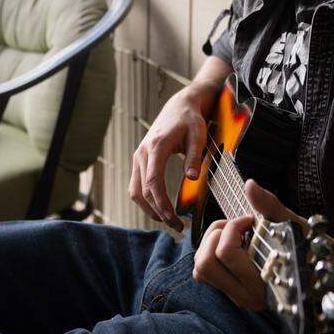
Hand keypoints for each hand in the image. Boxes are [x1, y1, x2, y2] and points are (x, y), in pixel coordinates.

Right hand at [129, 80, 217, 230]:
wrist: (179, 107)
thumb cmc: (191, 121)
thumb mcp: (198, 136)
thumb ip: (195, 157)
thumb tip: (192, 178)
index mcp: (156, 147)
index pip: (153, 182)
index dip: (161, 204)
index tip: (174, 219)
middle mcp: (142, 153)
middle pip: (142, 190)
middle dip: (158, 212)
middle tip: (177, 226)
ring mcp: (138, 157)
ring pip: (135, 190)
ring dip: (149, 208)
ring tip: (167, 220)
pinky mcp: (139, 160)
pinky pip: (136, 185)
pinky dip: (145, 199)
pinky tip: (159, 208)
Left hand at [192, 179, 304, 310]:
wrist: (319, 270)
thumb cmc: (306, 244)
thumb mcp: (290, 223)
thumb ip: (269, 205)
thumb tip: (250, 185)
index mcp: (263, 282)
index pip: (226, 253)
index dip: (233, 227)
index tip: (250, 220)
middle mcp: (247, 295)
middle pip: (205, 263)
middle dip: (215, 236)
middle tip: (236, 227)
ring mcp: (237, 296)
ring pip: (200, 270)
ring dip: (210, 245)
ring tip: (232, 234)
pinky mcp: (231, 293)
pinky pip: (206, 273)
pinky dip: (211, 253)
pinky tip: (232, 244)